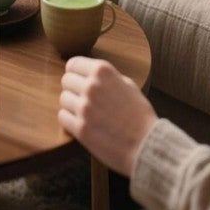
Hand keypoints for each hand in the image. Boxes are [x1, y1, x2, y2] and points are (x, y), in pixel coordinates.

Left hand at [58, 57, 155, 176]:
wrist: (147, 145)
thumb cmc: (139, 114)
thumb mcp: (127, 84)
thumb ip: (106, 77)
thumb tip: (87, 73)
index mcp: (103, 71)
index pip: (72, 64)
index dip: (75, 72)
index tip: (78, 80)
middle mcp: (91, 86)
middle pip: (66, 80)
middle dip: (73, 88)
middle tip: (84, 98)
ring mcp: (84, 108)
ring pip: (63, 99)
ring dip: (72, 105)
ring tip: (86, 113)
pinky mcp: (80, 129)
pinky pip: (62, 117)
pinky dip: (70, 120)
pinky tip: (82, 123)